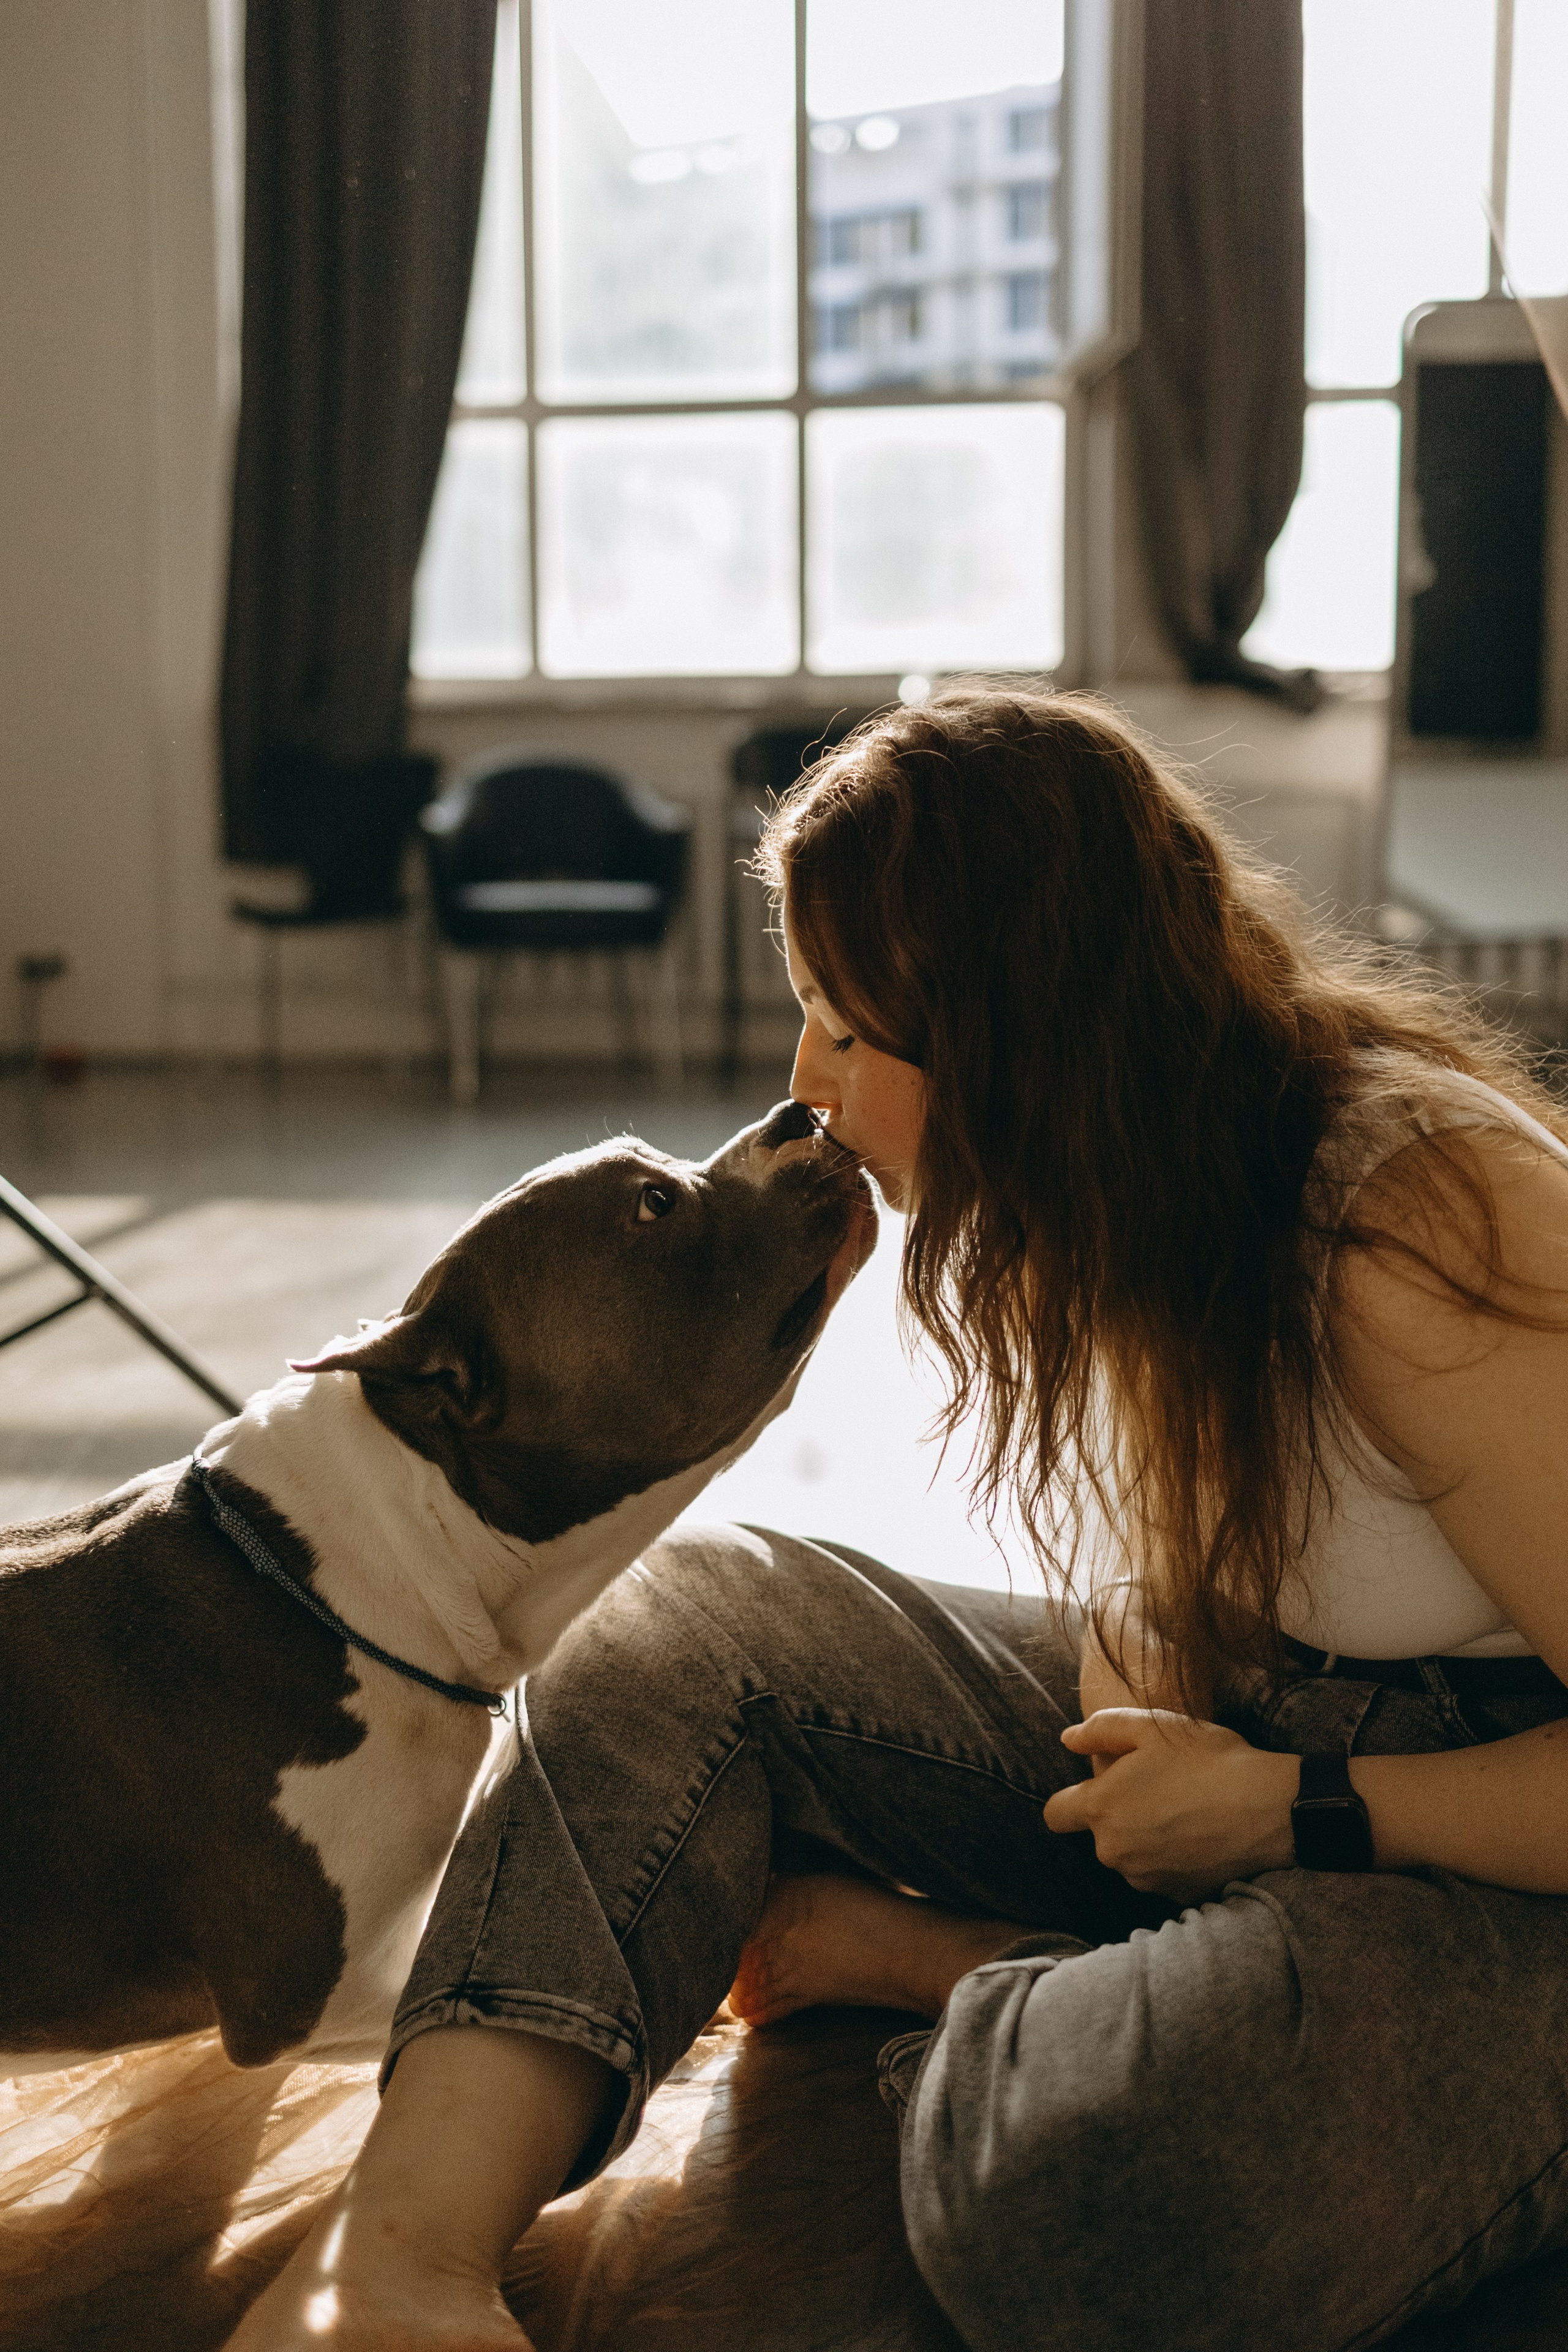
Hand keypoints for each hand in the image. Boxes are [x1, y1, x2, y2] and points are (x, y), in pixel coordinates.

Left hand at [1043, 1710, 1297, 1902]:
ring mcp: (1146, 1879)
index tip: (1098, 1788)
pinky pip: (1161, 1873)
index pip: (1055, 1815)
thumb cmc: (1208, 1760)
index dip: (1070, 1800)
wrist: (1270, 1809)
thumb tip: (1067, 1740)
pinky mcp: (1177, 1895)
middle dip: (1117, 1812)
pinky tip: (1200, 1833)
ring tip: (1184, 1808)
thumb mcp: (1150, 1726)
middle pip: (1099, 1833)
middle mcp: (1116, 1852)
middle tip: (1158, 1785)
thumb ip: (1098, 1730)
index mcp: (1102, 1809)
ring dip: (1145, 1837)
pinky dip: (1172, 1858)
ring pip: (1130, 1855)